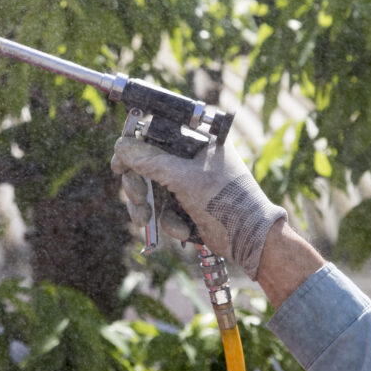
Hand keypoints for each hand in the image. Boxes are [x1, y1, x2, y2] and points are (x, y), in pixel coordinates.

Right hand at [111, 137, 286, 279]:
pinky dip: (167, 220)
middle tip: (135, 196)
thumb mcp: (184, 178)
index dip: (134, 145)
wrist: (250, 240)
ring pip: (150, 185)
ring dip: (145, 205)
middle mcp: (193, 155)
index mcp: (199, 138)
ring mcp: (189, 179)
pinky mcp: (187, 202)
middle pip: (147, 161)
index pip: (157, 130)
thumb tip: (120, 147)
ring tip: (144, 220)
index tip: (119, 162)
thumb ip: (150, 160)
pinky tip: (184, 229)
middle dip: (137, 183)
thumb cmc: (227, 201)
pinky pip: (162, 206)